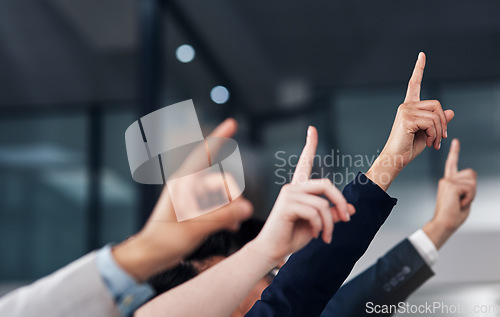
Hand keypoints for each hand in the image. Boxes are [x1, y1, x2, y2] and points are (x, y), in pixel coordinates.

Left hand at [113, 118, 252, 281]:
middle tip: (234, 217)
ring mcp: (193, 197)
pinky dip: (226, 214)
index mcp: (183, 183)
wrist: (151, 256)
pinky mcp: (196, 208)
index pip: (203, 154)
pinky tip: (230, 226)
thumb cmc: (164, 240)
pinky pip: (218, 204)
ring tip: (230, 225)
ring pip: (222, 194)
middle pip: (221, 181)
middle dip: (232, 197)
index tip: (232, 123)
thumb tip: (247, 208)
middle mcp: (189, 186)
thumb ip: (223, 216)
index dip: (219, 138)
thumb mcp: (195, 228)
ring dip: (230, 208)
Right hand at [252, 126, 355, 262]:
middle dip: (340, 201)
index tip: (312, 130)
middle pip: (326, 185)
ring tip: (325, 236)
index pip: (304, 163)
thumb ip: (331, 215)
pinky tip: (315, 234)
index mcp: (299, 189)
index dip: (309, 145)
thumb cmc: (292, 236)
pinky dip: (320, 226)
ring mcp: (289, 194)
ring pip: (323, 203)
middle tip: (347, 218)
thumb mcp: (318, 224)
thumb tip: (350, 210)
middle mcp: (293, 188)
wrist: (272, 251)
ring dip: (330, 223)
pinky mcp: (287, 204)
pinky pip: (315, 212)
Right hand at [367, 52, 454, 190]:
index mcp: (409, 107)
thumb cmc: (409, 147)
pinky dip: (434, 135)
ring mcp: (405, 110)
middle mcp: (406, 105)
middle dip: (443, 122)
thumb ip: (438, 121)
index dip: (419, 69)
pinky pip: (431, 123)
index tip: (421, 55)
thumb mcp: (428, 133)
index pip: (414, 84)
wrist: (396, 159)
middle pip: (437, 104)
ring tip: (433, 143)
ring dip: (439, 132)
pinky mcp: (407, 118)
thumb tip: (450, 112)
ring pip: (436, 115)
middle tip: (441, 138)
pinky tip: (428, 143)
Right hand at [423, 139, 476, 248]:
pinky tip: (459, 203)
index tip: (455, 141)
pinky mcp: (450, 185)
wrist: (443, 223)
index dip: (454, 152)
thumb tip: (470, 181)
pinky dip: (469, 198)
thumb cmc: (452, 215)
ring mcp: (447, 181)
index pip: (452, 164)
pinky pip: (469, 188)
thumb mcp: (462, 199)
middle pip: (471, 173)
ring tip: (460, 202)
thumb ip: (465, 188)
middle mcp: (446, 179)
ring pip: (472, 181)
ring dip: (471, 194)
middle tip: (463, 200)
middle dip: (473, 187)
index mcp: (448, 182)